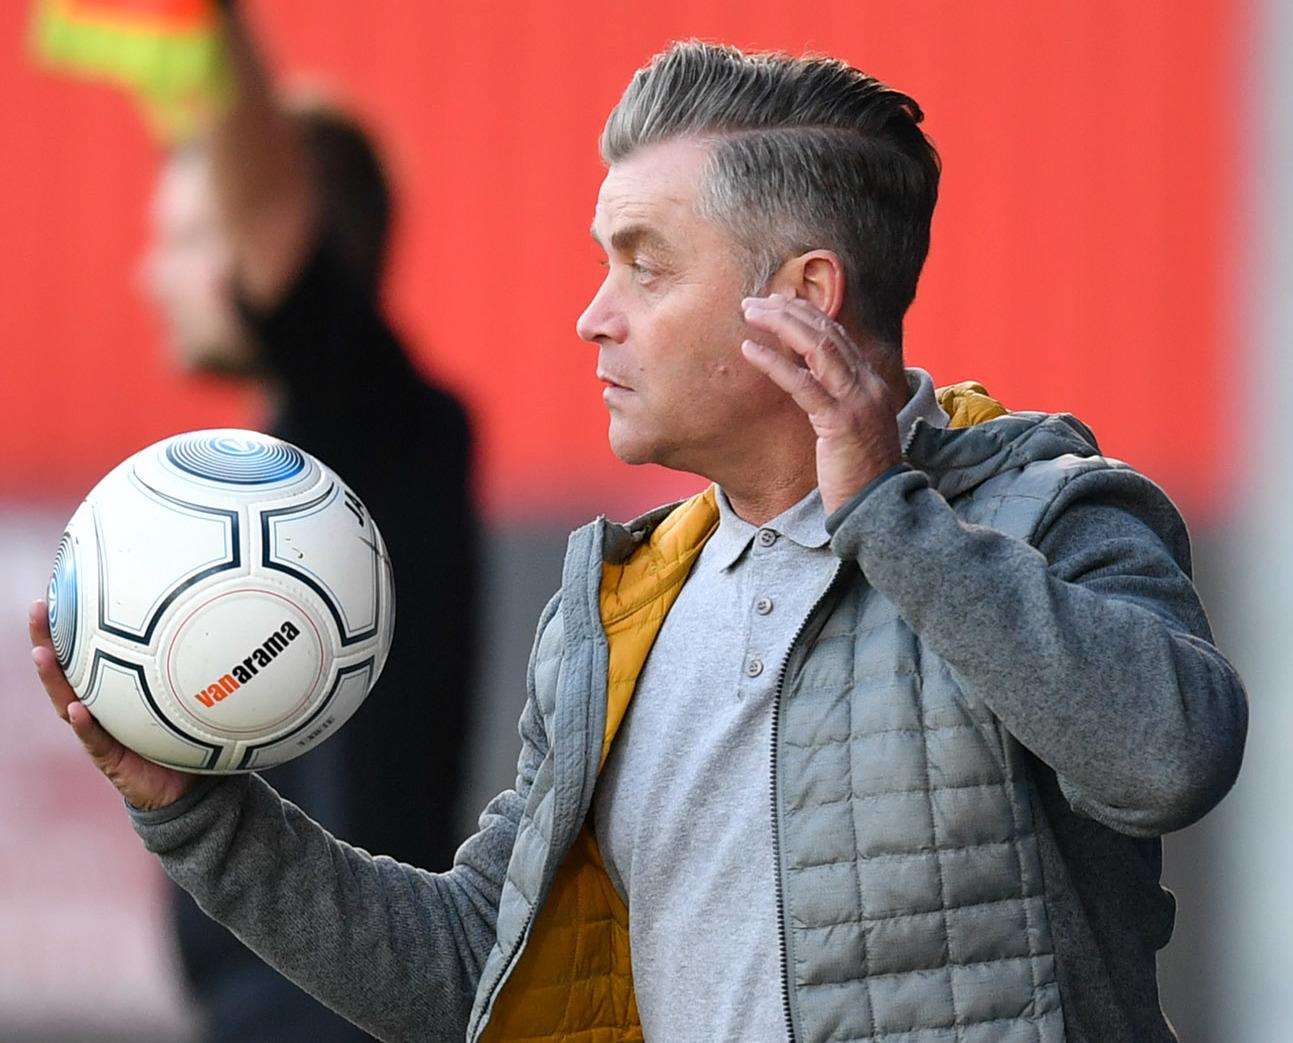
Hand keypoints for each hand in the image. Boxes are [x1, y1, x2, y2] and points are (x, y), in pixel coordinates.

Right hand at [29, 601, 195, 811]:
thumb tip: (239, 611)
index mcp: (120, 691)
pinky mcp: (111, 761)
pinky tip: (79, 709)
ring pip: (68, 702)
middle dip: (48, 639)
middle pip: (67, 669)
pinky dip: (87, 726)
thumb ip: (210, 662)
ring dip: (53, 678)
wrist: (193, 790)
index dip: (75, 623)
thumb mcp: (202, 694)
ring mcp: (101, 734)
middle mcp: (103, 708)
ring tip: (42, 652)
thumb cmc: (195, 736)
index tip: (65, 585)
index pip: (90, 652)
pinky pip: (95, 741)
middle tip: (39, 608)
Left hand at [740, 293, 901, 514]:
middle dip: (788, 310)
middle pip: (826, 332)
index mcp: (870, 383)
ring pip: (817, 347)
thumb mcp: (848, 428)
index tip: (774, 303)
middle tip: (753, 301)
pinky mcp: (840, 422)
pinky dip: (774, 362)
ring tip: (749, 313)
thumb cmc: (857, 473)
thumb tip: (806, 385)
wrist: (878, 506)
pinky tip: (750, 349)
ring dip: (780, 324)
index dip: (804, 314)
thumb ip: (834, 401)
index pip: (836, 335)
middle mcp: (867, 384)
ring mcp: (857, 401)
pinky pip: (803, 383)